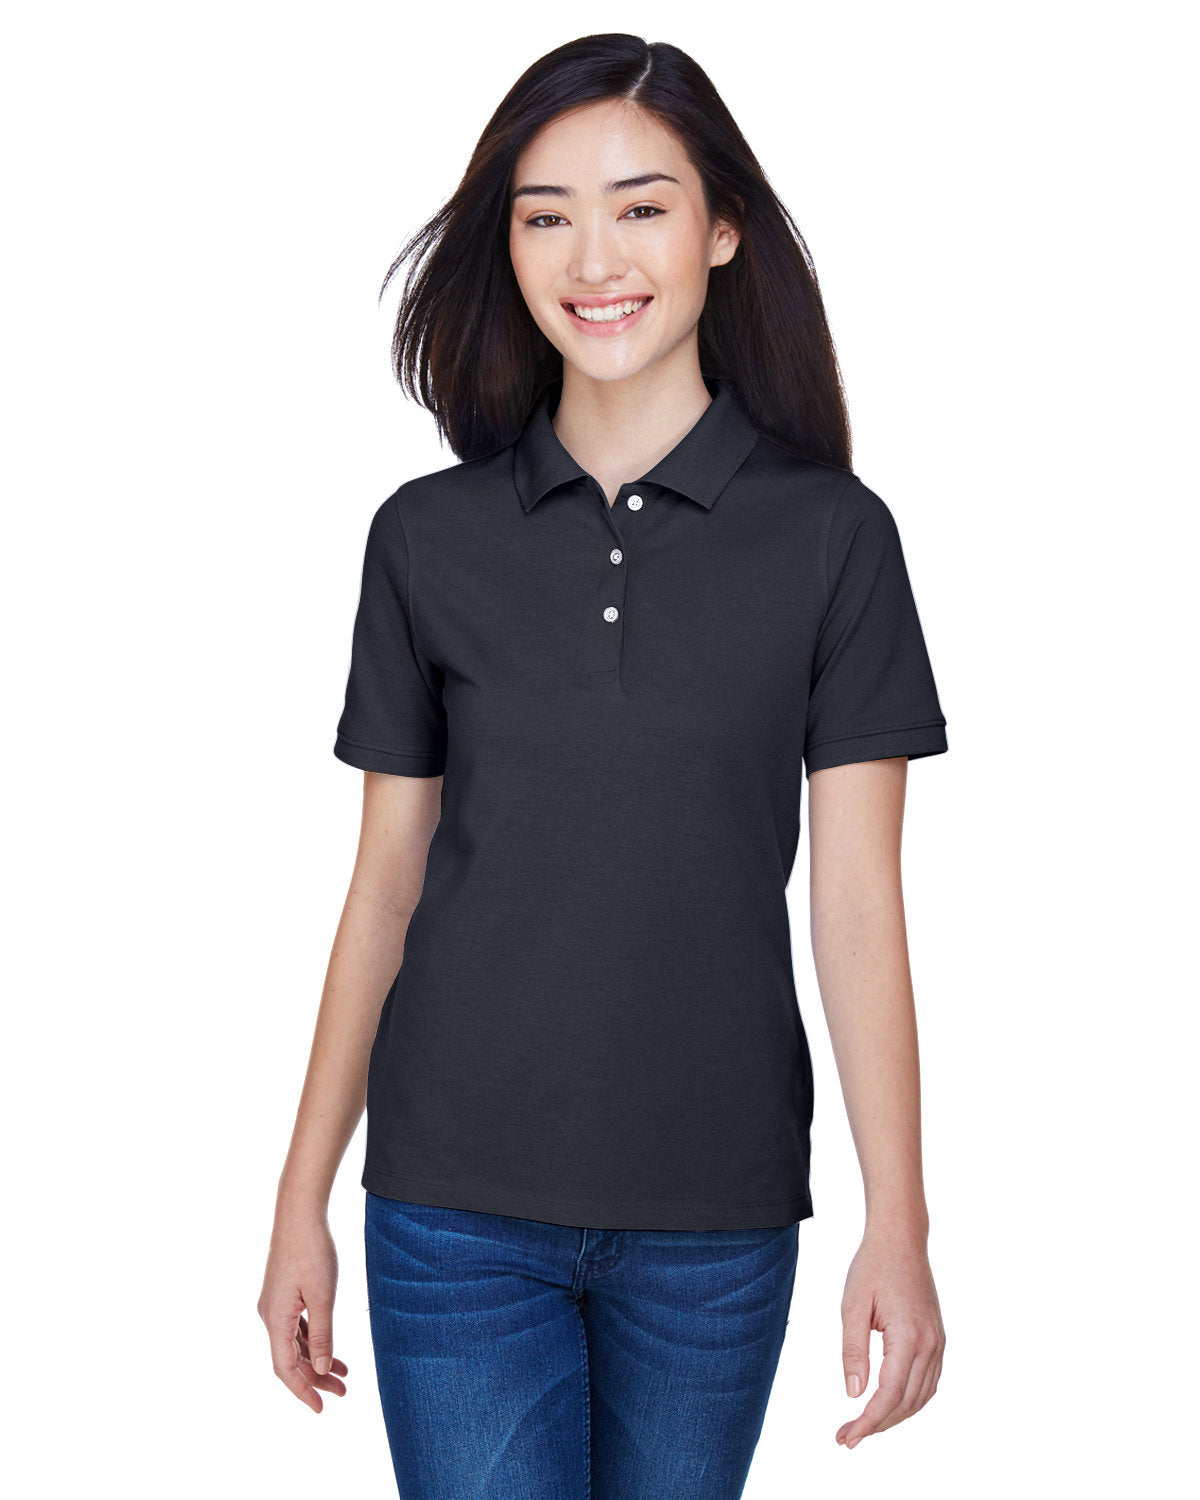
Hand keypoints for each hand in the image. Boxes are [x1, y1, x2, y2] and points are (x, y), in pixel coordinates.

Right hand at [258, 1211, 348, 1411]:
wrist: (299, 1213)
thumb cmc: (311, 1251)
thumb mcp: (322, 1296)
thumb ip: (322, 1333)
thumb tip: (320, 1367)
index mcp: (276, 1320)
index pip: (286, 1368)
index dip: (302, 1390)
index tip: (320, 1408)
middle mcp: (270, 1316)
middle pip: (290, 1359)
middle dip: (315, 1378)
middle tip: (342, 1392)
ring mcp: (275, 1305)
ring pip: (294, 1344)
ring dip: (316, 1360)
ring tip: (343, 1375)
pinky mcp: (283, 1294)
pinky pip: (296, 1328)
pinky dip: (313, 1340)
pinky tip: (330, 1347)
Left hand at [836, 1227, 944, 1448]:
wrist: (901, 1239)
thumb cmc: (872, 1267)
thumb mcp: (853, 1306)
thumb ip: (853, 1351)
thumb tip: (854, 1395)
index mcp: (909, 1336)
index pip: (890, 1394)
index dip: (868, 1422)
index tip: (846, 1437)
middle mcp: (931, 1344)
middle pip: (906, 1402)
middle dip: (877, 1425)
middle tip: (847, 1437)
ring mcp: (938, 1342)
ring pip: (921, 1397)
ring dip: (894, 1417)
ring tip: (864, 1426)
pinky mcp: (937, 1339)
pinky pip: (929, 1382)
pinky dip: (910, 1401)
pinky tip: (889, 1404)